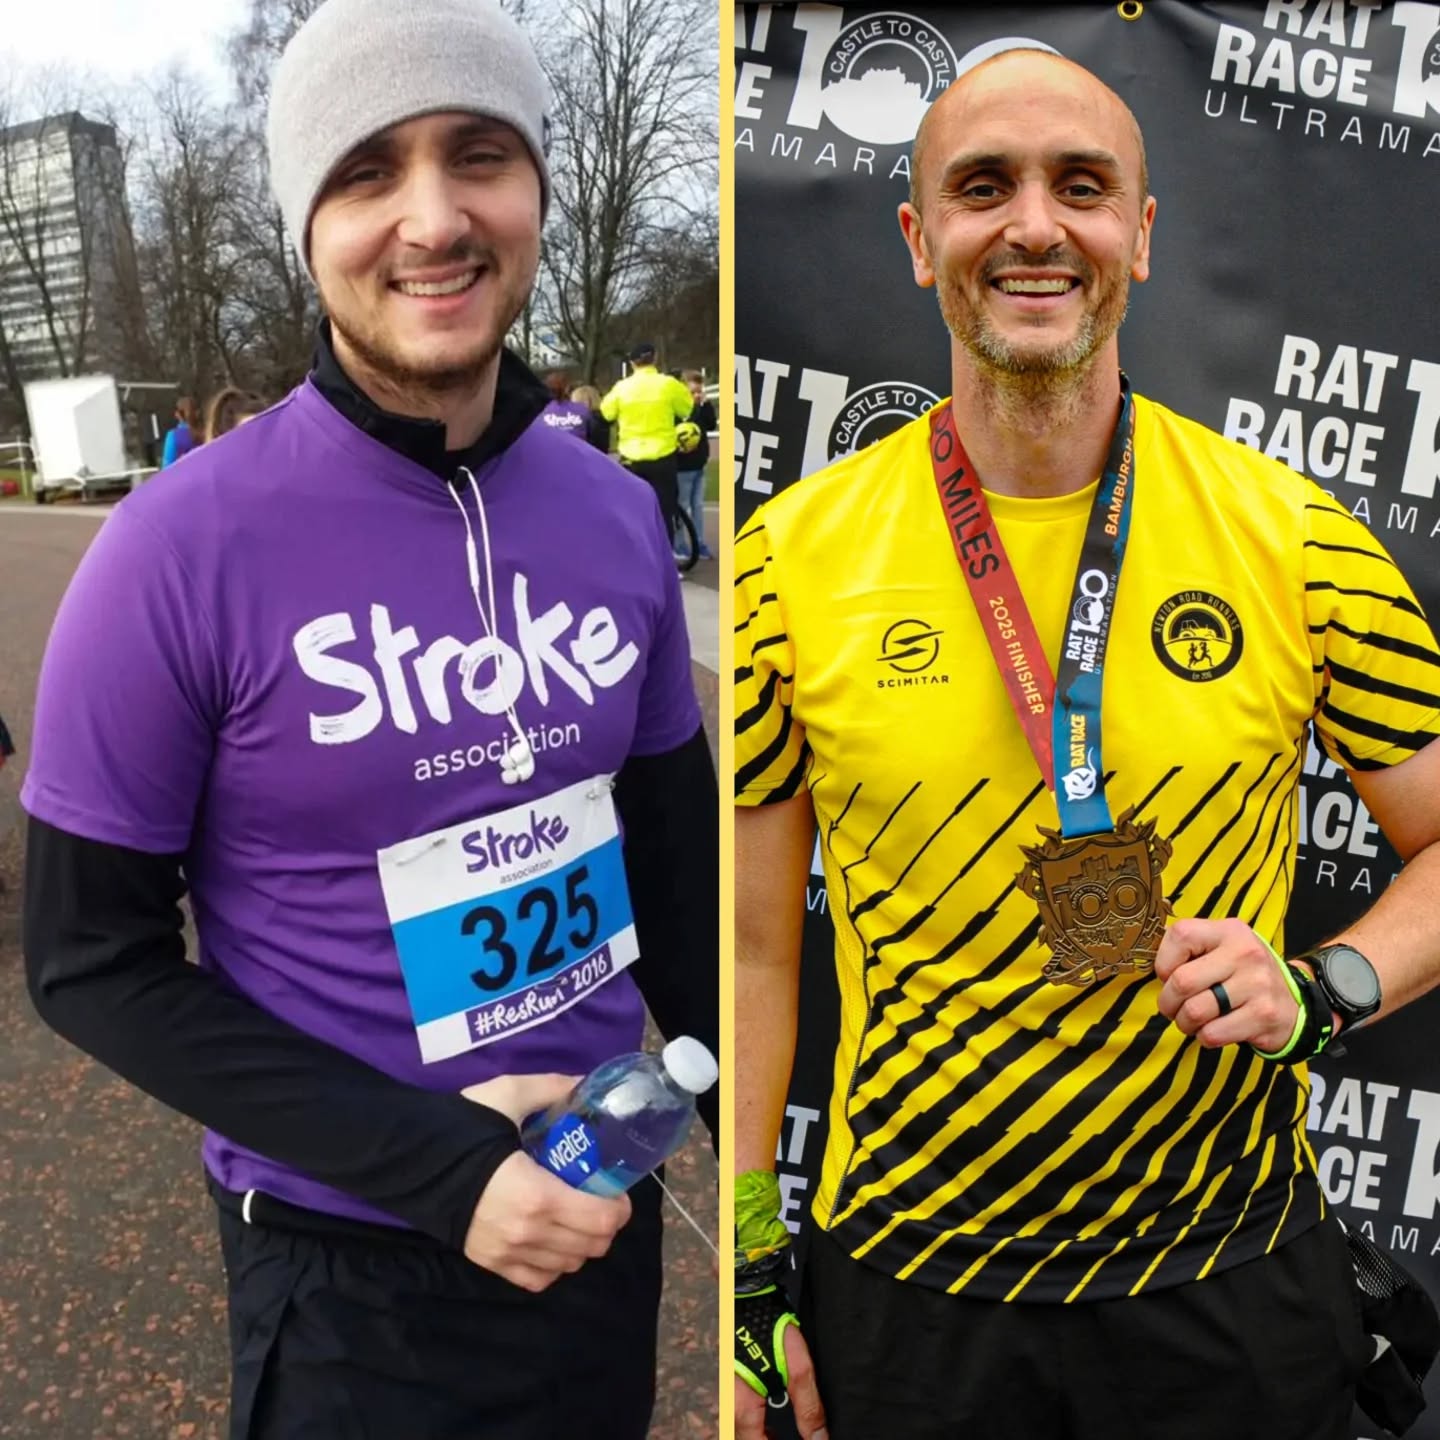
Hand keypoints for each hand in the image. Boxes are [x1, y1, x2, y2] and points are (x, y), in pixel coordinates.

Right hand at [460, 1072, 630, 1291]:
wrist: (407, 1160)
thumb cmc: (462, 1129)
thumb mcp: (507, 1095)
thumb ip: (552, 1088)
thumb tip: (584, 1082)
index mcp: (538, 1196)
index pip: (601, 1220)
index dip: (618, 1206)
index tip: (614, 1188)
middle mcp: (527, 1234)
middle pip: (592, 1247)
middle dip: (604, 1223)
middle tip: (598, 1197)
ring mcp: (507, 1254)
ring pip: (568, 1265)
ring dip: (581, 1243)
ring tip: (574, 1215)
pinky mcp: (490, 1264)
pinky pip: (538, 1279)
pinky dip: (553, 1263)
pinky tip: (549, 1237)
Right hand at [735, 1297, 826, 1439]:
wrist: (746, 1294)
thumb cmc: (768, 1323)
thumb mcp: (796, 1365)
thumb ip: (808, 1405)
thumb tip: (819, 1439)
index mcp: (742, 1408)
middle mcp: (730, 1408)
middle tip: (803, 1439)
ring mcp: (728, 1398)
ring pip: (744, 1434)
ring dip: (765, 1438)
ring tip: (790, 1436)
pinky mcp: (731, 1388)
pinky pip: (743, 1421)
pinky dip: (760, 1429)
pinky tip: (776, 1427)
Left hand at [1154, 918, 1299, 1052]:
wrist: (1293, 1004)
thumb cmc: (1243, 976)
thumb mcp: (1222, 948)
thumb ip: (1190, 948)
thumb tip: (1148, 956)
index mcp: (1229, 931)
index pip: (1179, 935)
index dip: (1163, 962)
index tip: (1168, 976)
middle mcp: (1245, 953)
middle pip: (1182, 981)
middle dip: (1168, 1002)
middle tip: (1172, 1008)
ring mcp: (1257, 984)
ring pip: (1195, 1011)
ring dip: (1184, 1023)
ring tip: (1192, 1021)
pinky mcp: (1264, 1015)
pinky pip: (1213, 1033)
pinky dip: (1205, 1037)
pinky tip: (1213, 1030)